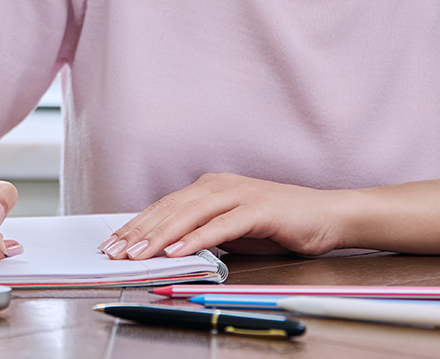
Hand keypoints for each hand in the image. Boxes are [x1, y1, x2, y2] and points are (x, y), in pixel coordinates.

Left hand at [97, 173, 349, 259]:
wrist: (327, 216)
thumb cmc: (279, 224)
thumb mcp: (231, 230)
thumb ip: (201, 233)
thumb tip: (166, 249)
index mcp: (209, 187)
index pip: (164, 207)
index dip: (135, 225)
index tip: (112, 244)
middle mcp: (220, 185)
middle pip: (170, 209)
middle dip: (139, 232)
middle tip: (114, 252)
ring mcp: (239, 194)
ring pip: (189, 215)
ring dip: (160, 237)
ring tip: (137, 254)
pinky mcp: (259, 209)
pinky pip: (220, 226)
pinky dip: (196, 238)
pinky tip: (177, 251)